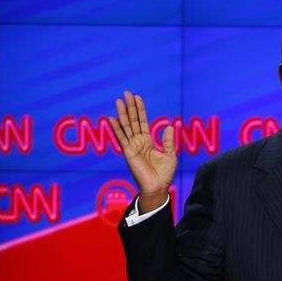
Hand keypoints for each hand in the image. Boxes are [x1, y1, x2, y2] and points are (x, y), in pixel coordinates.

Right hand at [108, 91, 176, 212]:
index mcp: (148, 141)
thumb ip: (167, 140)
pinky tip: (112, 118)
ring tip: (119, 101)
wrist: (158, 187)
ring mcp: (132, 146)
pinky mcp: (128, 152)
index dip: (140, 110)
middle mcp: (138, 142)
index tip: (137, 97)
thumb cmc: (164, 174)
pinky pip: (121, 138)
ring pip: (126, 126)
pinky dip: (116, 128)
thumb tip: (168, 126)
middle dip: (130, 107)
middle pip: (133, 120)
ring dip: (123, 113)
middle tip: (126, 93)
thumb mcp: (170, 154)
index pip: (143, 122)